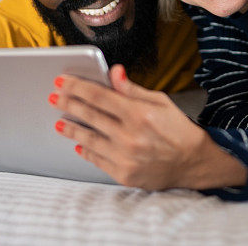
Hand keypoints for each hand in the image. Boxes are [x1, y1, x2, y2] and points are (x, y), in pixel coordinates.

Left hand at [49, 65, 246, 189]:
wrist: (193, 163)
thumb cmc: (178, 130)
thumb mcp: (160, 101)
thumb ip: (132, 89)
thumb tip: (114, 71)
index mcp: (139, 113)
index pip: (99, 96)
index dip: (77, 87)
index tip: (62, 81)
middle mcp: (130, 135)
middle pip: (90, 115)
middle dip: (68, 104)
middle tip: (54, 97)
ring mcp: (125, 157)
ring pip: (89, 139)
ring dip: (71, 128)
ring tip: (59, 122)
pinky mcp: (124, 174)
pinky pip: (97, 160)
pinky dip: (85, 150)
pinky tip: (78, 143)